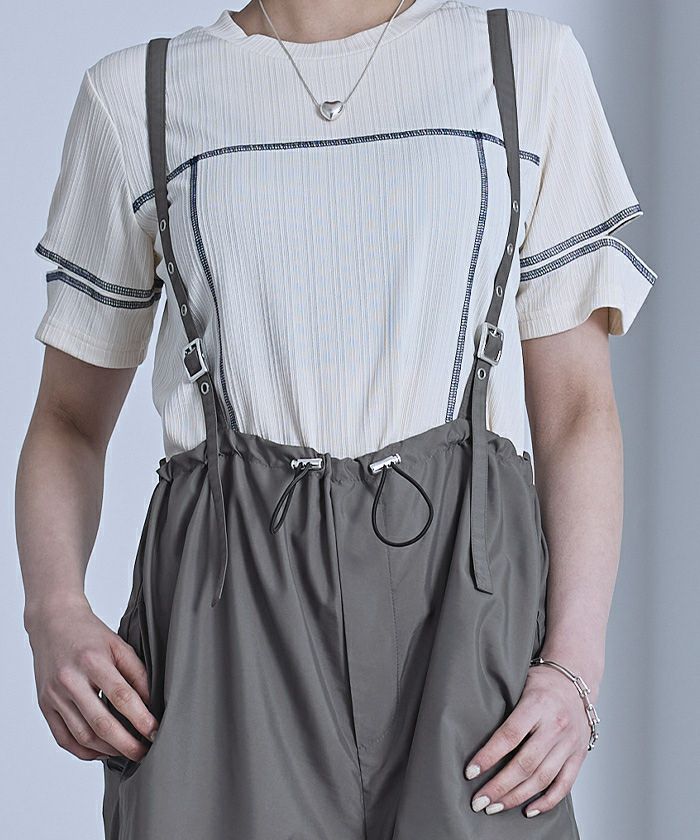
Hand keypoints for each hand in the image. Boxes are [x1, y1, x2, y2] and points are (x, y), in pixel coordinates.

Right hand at [25, 594, 158, 761]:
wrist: (53, 623)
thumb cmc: (89, 634)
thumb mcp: (119, 645)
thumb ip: (137, 673)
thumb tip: (151, 704)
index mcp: (92, 661)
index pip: (121, 696)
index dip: (141, 718)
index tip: (155, 732)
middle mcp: (70, 680)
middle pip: (101, 723)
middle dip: (126, 744)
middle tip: (144, 752)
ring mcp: (54, 695)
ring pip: (83, 736)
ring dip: (108, 750)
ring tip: (127, 752)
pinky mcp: (45, 706)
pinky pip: (64, 738)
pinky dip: (84, 750)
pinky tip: (102, 751)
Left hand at [463, 664, 593, 817]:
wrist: (576, 680)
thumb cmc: (541, 682)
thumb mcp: (519, 684)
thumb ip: (504, 708)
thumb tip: (472, 732)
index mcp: (537, 704)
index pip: (509, 735)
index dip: (488, 756)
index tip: (470, 772)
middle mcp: (556, 726)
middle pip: (525, 763)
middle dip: (499, 786)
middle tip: (478, 801)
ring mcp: (570, 743)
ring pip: (542, 778)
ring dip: (516, 797)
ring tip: (495, 807)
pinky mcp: (579, 755)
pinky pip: (564, 785)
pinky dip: (546, 801)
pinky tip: (528, 810)